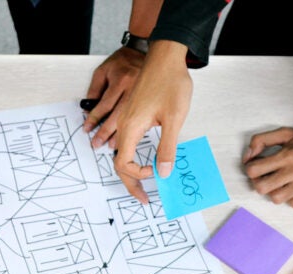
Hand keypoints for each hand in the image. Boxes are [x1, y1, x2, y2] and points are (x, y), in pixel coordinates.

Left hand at [83, 47, 144, 147]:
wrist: (146, 52)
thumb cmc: (123, 61)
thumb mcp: (103, 71)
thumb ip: (94, 89)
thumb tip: (88, 109)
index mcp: (121, 80)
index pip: (104, 105)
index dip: (94, 119)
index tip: (87, 128)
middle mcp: (134, 88)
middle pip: (118, 116)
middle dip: (105, 132)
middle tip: (97, 143)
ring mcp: (145, 95)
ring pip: (131, 119)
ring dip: (120, 135)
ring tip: (111, 145)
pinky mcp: (152, 99)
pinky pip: (143, 117)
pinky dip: (135, 129)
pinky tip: (130, 137)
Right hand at [114, 40, 191, 202]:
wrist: (166, 56)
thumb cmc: (170, 82)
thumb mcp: (174, 118)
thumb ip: (167, 147)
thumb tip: (163, 171)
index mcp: (131, 127)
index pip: (123, 163)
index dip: (137, 175)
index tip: (155, 173)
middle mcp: (124, 125)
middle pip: (118, 162)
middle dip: (129, 183)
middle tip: (142, 198)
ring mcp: (126, 120)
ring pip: (119, 153)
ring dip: (128, 171)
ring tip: (140, 184)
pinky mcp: (131, 114)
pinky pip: (124, 141)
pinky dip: (130, 157)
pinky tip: (140, 161)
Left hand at [243, 127, 292, 207]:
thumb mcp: (285, 134)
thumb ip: (262, 140)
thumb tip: (248, 155)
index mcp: (285, 156)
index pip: (253, 170)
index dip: (250, 169)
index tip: (256, 167)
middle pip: (261, 188)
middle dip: (259, 183)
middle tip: (264, 178)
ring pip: (276, 198)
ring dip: (274, 192)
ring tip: (279, 184)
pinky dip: (291, 198)